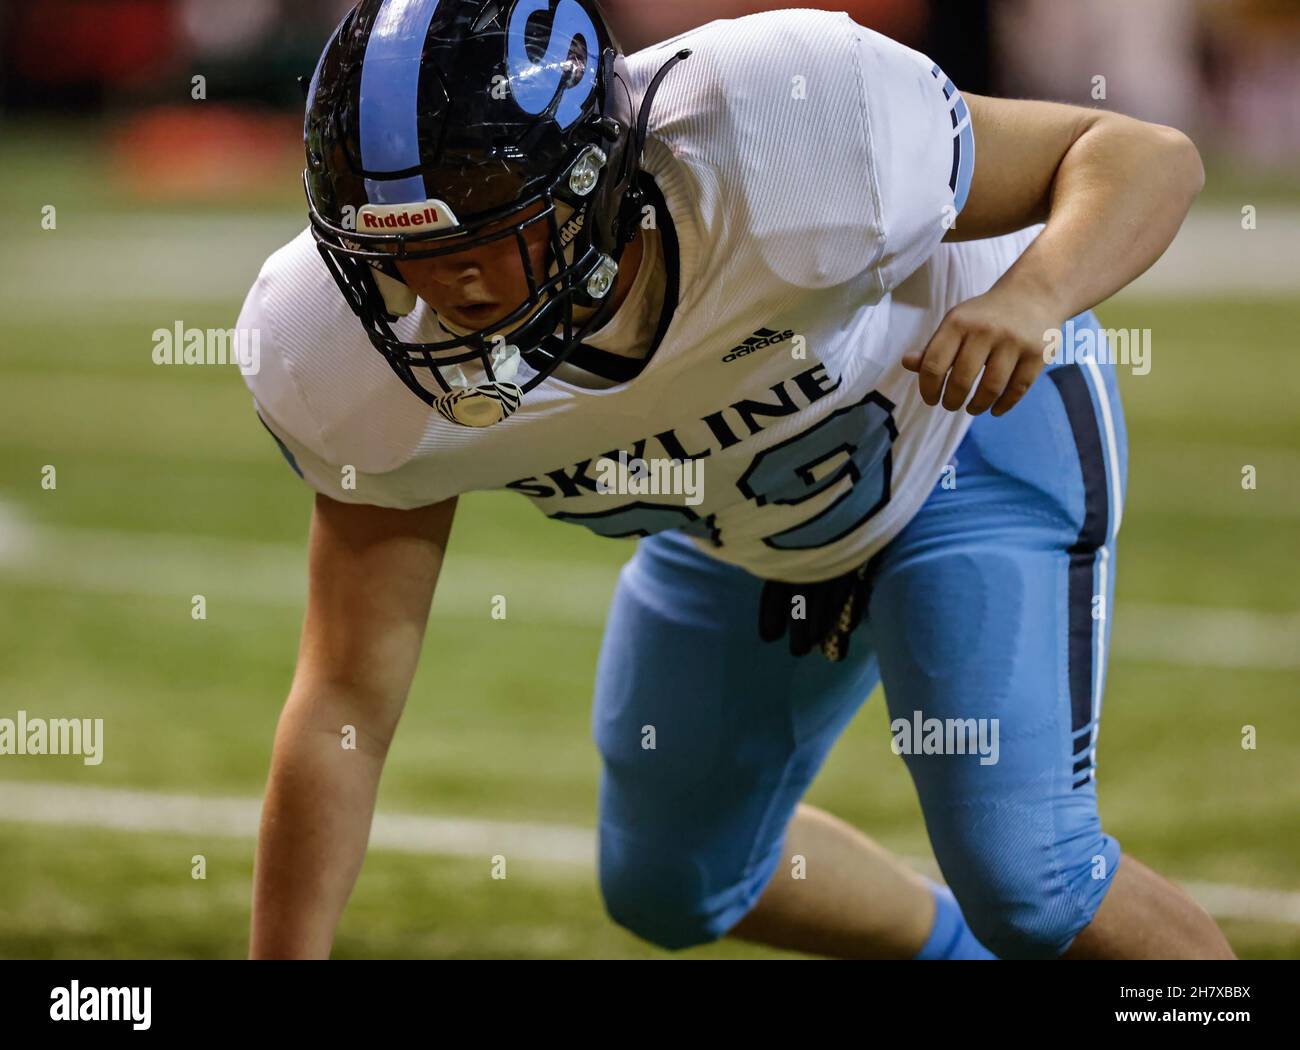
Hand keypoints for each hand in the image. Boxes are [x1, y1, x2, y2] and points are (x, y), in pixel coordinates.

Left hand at [901, 287, 1060, 416]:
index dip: (928, 389)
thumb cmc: (985, 315)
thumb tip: (907, 363)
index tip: (931, 399)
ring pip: (991, 389)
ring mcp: (1014, 342)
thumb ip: (933, 346)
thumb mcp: (956, 323)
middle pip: (961, 381)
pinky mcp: (1037, 353)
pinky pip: (1017, 390)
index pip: (933, 365)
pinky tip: (995, 409)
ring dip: (977, 406)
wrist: (1033, 294)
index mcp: (958, 322)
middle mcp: (985, 330)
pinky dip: (1004, 405)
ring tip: (972, 408)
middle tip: (951, 405)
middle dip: (952, 401)